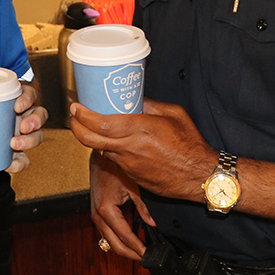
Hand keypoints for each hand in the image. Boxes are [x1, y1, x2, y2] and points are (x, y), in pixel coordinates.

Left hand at [0, 80, 47, 173]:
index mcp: (13, 98)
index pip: (29, 93)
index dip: (27, 98)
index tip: (17, 105)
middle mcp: (22, 115)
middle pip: (40, 114)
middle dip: (35, 121)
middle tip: (22, 126)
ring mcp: (21, 134)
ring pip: (38, 136)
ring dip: (30, 140)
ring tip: (15, 144)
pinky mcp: (17, 152)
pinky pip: (25, 160)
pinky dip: (19, 163)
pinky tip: (9, 164)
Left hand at [70, 98, 216, 201]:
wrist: (200, 176)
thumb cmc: (191, 144)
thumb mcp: (174, 114)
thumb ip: (151, 105)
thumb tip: (135, 99)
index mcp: (140, 129)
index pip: (100, 124)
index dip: (83, 115)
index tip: (76, 107)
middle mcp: (130, 147)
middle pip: (90, 140)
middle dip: (76, 127)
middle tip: (74, 116)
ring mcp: (129, 164)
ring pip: (100, 150)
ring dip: (93, 138)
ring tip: (94, 125)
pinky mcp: (132, 175)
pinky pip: (114, 160)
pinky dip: (109, 149)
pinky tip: (114, 141)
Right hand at [90, 149, 154, 259]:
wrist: (100, 156)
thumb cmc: (114, 166)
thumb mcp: (133, 186)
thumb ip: (143, 207)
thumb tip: (153, 224)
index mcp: (106, 210)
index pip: (125, 237)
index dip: (137, 248)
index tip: (148, 255)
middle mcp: (98, 215)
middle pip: (114, 245)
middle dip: (130, 254)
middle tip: (146, 258)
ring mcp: (95, 215)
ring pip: (109, 241)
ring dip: (124, 248)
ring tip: (140, 252)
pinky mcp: (97, 213)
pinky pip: (107, 232)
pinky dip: (118, 239)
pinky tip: (131, 240)